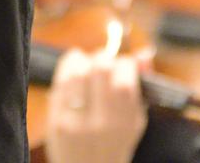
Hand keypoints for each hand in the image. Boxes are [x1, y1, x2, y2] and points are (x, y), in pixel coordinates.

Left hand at [45, 48, 147, 162]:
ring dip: (83, 61)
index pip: (125, 76)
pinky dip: (67, 68)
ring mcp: (75, 121)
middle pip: (100, 67)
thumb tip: (144, 54)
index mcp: (125, 123)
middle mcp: (100, 122)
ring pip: (77, 70)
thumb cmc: (115, 145)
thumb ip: (140, 88)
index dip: (125, 63)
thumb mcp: (135, 122)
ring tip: (88, 66)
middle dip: (104, 57)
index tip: (124, 66)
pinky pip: (59, 82)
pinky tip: (73, 71)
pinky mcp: (55, 119)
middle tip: (105, 63)